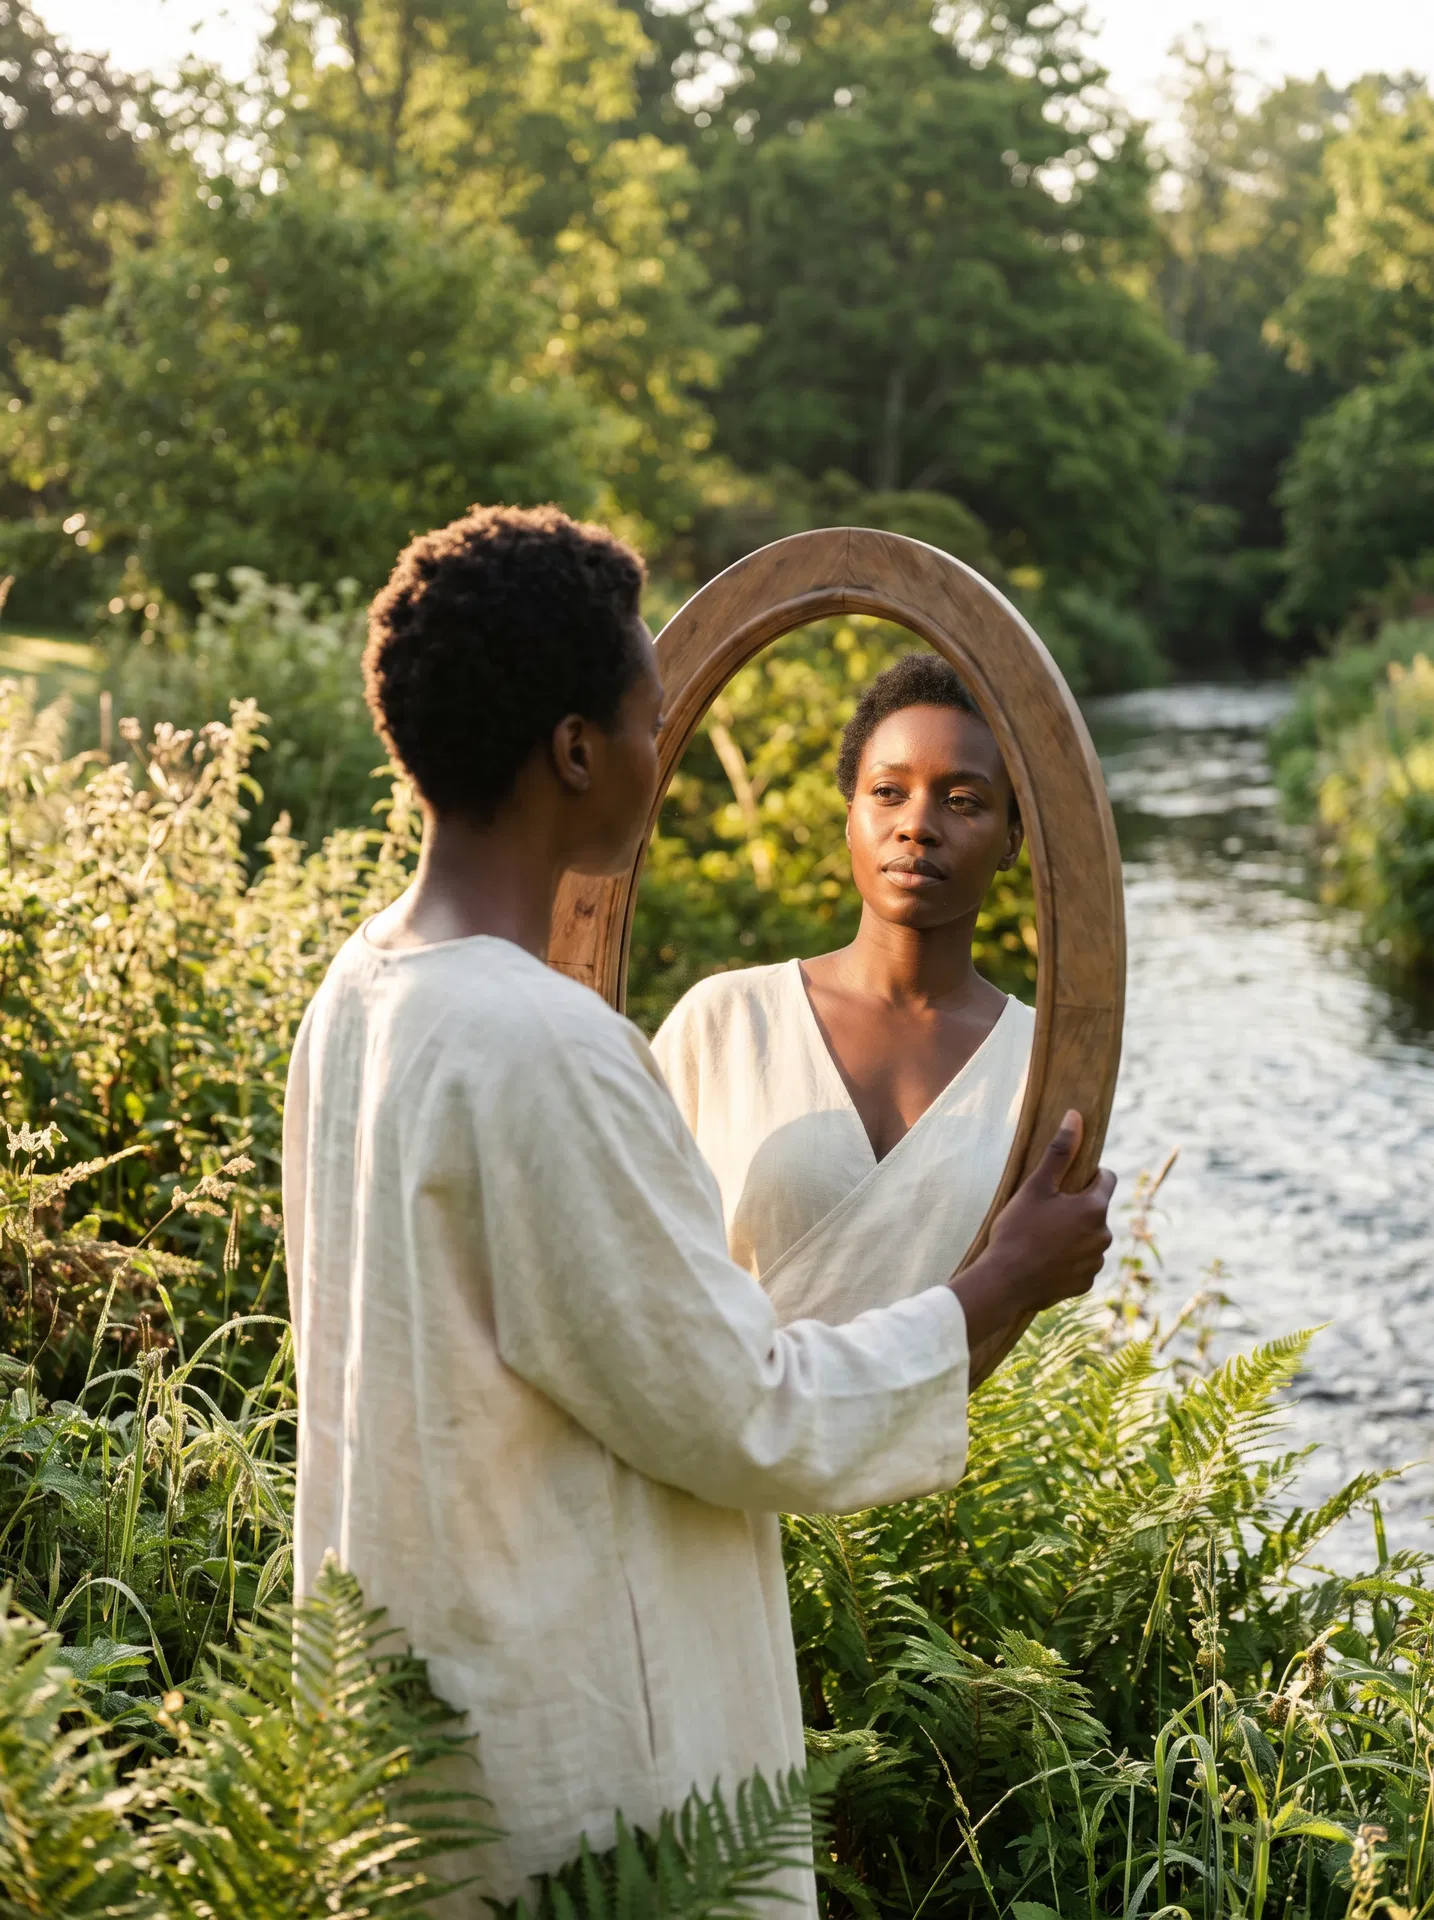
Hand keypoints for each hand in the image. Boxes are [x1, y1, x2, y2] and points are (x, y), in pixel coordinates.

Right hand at [950, 1111, 1115, 1355]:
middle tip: (1045, 1211)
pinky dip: (1068, 1260)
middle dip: (1077, 1207)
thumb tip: (1075, 1116)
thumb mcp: (1037, 1186)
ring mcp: (1095, 1262)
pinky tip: (1043, 1260)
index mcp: (1095, 1208)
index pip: (1107, 1179)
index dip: (1087, 1175)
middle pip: (1096, 1211)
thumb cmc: (1018, 1229)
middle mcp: (1104, 1235)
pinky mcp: (1085, 1284)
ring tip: (1042, 1238)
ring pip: (1090, 1238)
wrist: (1005, 1282)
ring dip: (1074, 1235)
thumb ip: (1060, 1151)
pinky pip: (1081, 1264)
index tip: (1064, 1181)